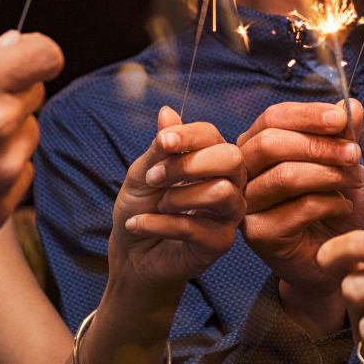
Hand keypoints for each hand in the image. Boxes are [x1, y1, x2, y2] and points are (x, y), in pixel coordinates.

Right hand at [0, 30, 62, 298]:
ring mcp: (3, 170)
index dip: (33, 55)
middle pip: (35, 94)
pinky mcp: (1, 208)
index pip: (45, 55)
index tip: (19, 62)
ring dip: (4, 136)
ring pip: (27, 136)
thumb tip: (12, 45)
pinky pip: (18, 175)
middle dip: (8, 96)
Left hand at [109, 106, 246, 289]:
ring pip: (220, 192)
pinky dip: (158, 224)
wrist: (132, 252)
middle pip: (231, 159)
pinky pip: (195, 227)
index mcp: (211, 159)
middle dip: (188, 164)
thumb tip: (167, 111)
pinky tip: (138, 225)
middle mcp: (229, 183)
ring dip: (177, 197)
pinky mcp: (221, 243)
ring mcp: (229, 214)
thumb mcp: (143, 173)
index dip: (188, 135)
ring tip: (157, 205)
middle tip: (155, 178)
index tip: (162, 142)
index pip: (212, 135)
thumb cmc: (142, 207)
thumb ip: (159, 147)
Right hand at [237, 99, 363, 333]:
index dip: (307, 114)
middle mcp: (244, 173)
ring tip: (357, 179)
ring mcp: (247, 205)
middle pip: (271, 144)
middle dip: (319, 145)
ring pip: (285, 176)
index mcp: (258, 146)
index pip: (272, 118)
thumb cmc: (334, 207)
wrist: (336, 259)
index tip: (342, 118)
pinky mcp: (258, 235)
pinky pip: (298, 208)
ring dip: (329, 174)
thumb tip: (350, 104)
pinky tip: (344, 206)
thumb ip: (342, 134)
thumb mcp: (342, 164)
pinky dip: (330, 203)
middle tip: (355, 154)